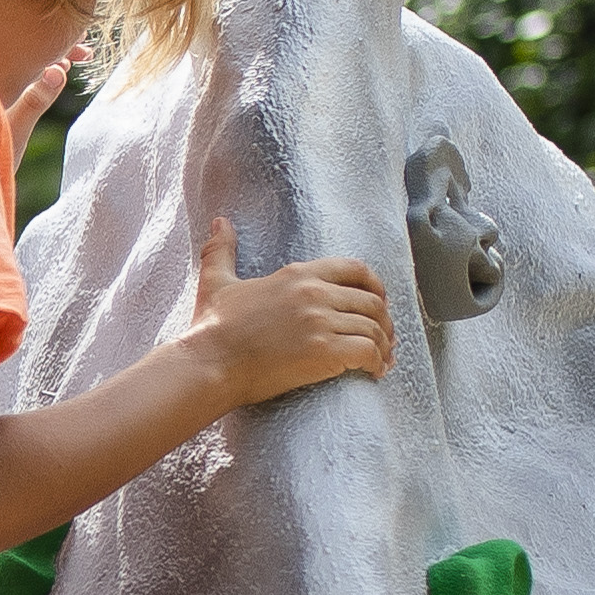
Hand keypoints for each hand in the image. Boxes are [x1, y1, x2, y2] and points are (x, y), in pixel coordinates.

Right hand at [193, 233, 393, 400]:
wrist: (210, 364)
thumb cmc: (213, 329)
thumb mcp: (216, 282)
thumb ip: (222, 251)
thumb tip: (220, 222)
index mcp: (298, 274)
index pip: (355, 268)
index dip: (375, 285)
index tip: (378, 302)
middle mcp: (315, 293)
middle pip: (372, 301)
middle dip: (384, 321)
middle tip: (384, 338)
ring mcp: (321, 322)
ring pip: (374, 328)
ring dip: (384, 345)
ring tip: (382, 359)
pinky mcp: (324, 352)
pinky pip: (368, 352)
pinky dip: (377, 362)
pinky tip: (374, 372)